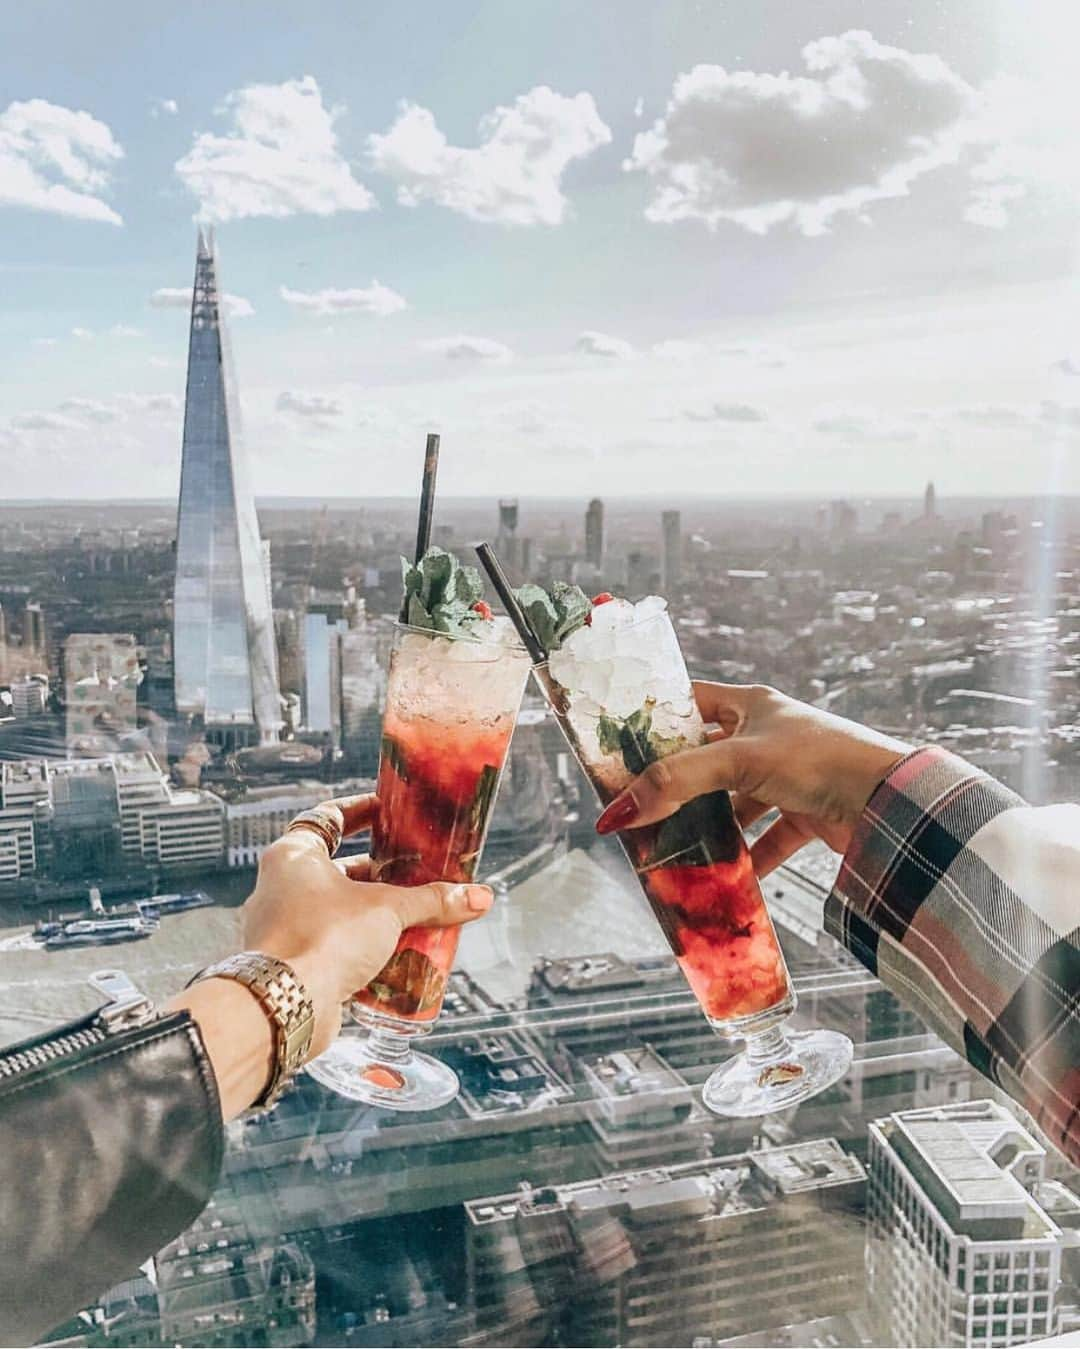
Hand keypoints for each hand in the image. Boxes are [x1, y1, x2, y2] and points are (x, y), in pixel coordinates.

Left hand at [244, 793, 492, 1057]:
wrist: (286, 1006)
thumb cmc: (324, 939)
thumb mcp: (388, 910)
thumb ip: (432, 901)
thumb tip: (477, 897)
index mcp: (294, 857)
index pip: (326, 819)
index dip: (359, 811)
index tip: (386, 810)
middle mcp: (281, 887)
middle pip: (336, 867)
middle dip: (377, 871)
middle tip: (413, 868)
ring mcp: (283, 928)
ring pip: (335, 910)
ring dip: (371, 911)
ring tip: (413, 912)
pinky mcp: (293, 964)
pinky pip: (331, 945)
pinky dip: (360, 946)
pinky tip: (395, 952)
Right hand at [596, 683, 908, 876]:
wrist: (890, 799)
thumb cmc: (820, 759)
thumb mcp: (739, 761)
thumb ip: (677, 783)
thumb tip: (618, 812)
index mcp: (751, 705)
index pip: (690, 703)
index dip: (656, 720)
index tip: (621, 745)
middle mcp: (767, 736)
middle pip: (707, 758)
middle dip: (676, 784)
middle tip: (639, 806)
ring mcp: (787, 776)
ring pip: (734, 802)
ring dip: (710, 826)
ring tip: (673, 848)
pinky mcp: (805, 813)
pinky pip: (766, 838)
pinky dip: (748, 859)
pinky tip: (724, 879)